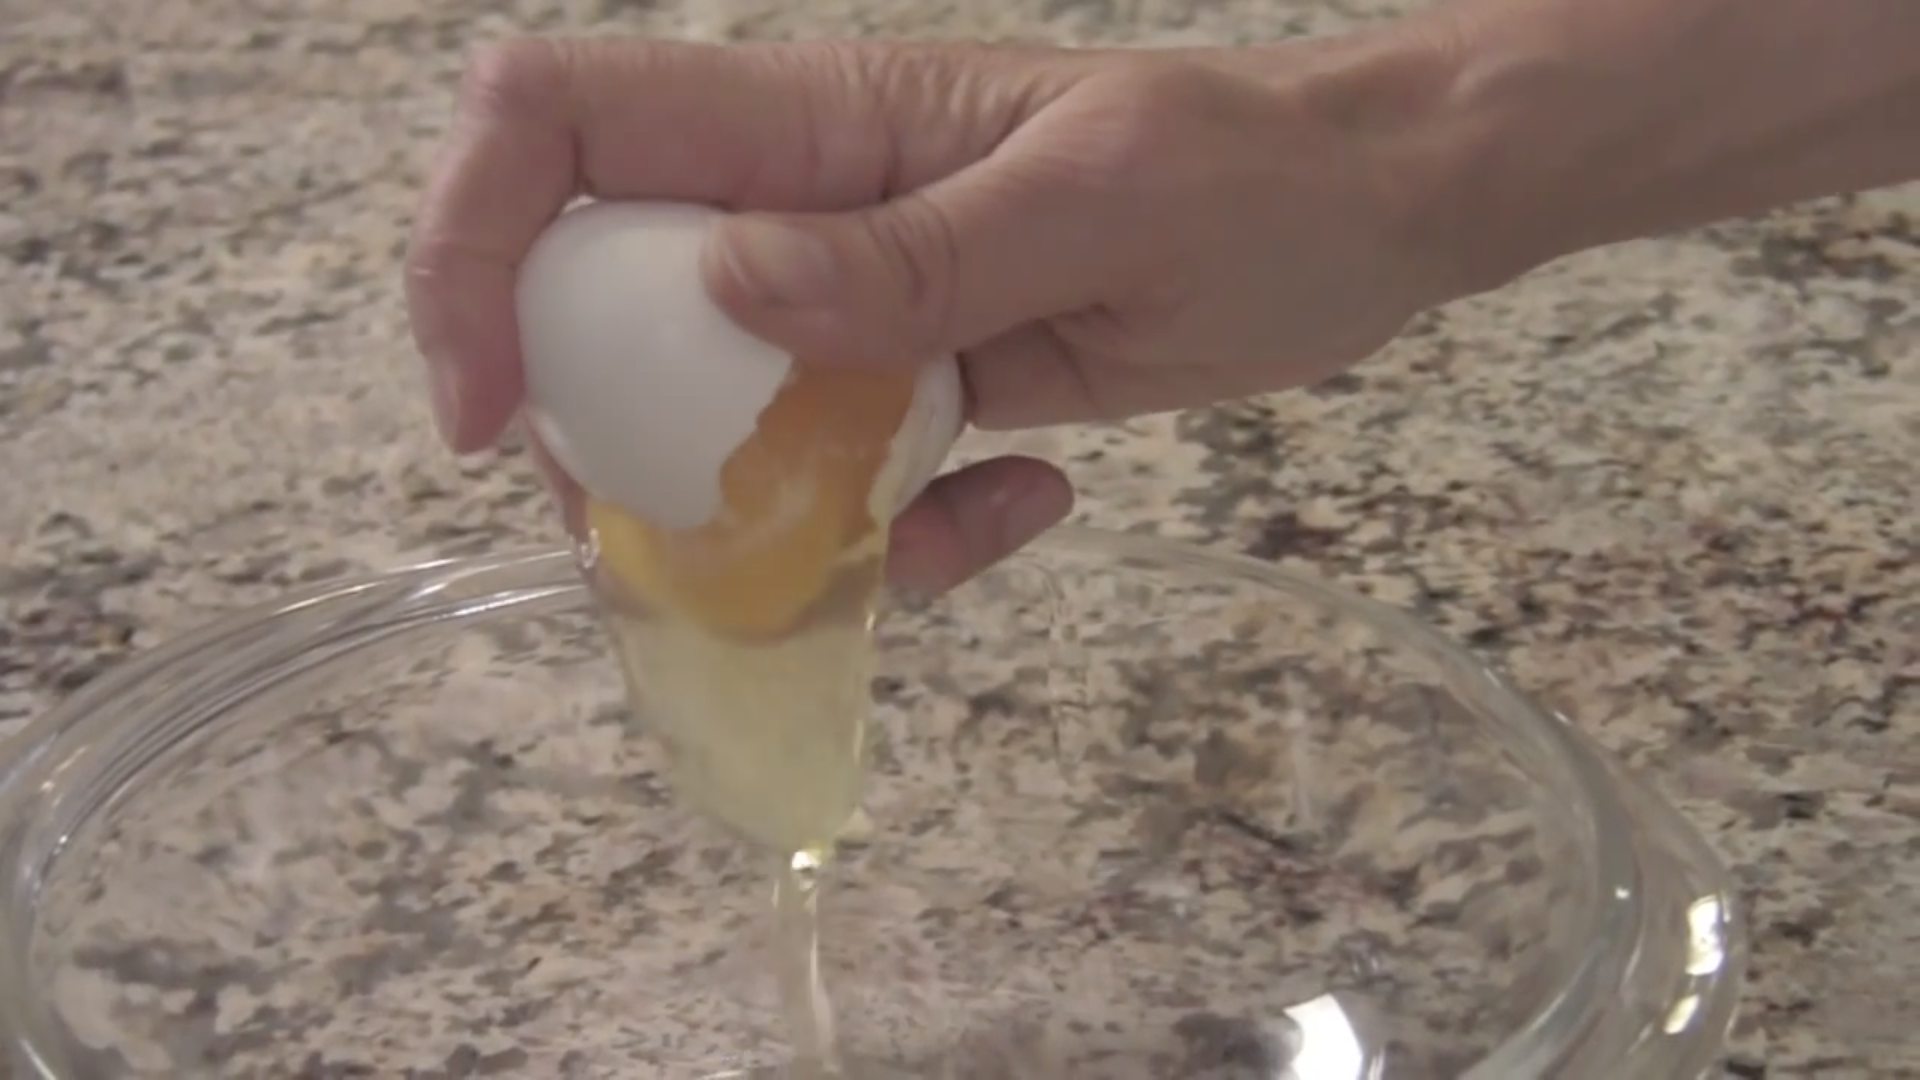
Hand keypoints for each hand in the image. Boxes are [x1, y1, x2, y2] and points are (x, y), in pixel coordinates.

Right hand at [406, 30, 1464, 591]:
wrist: (1362, 223)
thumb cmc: (1255, 177)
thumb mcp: (1102, 204)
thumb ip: (919, 252)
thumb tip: (722, 288)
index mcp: (816, 123)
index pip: (560, 125)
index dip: (472, 246)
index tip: (487, 409)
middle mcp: (800, 215)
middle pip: (594, 314)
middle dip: (617, 448)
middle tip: (718, 533)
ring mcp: (853, 312)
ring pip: (711, 432)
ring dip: (779, 528)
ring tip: (939, 526)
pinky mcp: (912, 390)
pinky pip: (839, 490)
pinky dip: (907, 540)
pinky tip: (1032, 501)